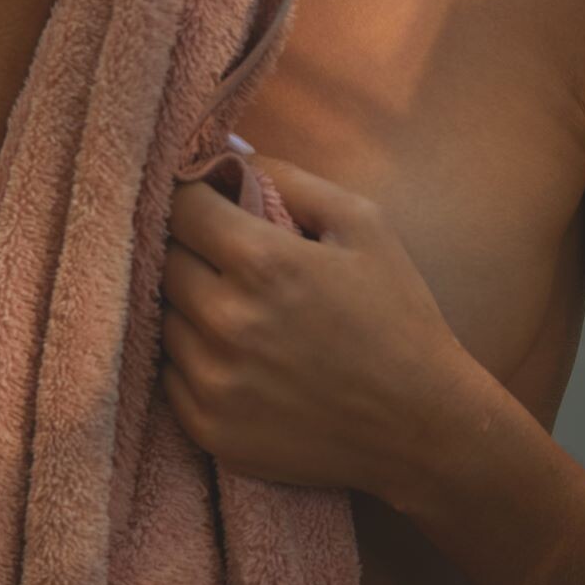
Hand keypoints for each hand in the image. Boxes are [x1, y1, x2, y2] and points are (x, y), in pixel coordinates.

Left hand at [158, 153, 466, 502]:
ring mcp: (213, 382)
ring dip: (190, 308)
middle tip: (232, 262)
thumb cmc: (399, 316)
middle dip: (191, 251)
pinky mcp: (208, 428)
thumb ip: (289, 178)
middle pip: (164, 262)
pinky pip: (169, 375)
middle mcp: (227, 322)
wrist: (420, 426)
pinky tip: (242, 360)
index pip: (182, 207)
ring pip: (163, 319)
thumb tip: (227, 156)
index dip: (196, 198)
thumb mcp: (364, 224)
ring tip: (242, 313)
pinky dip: (194, 360)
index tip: (212, 205)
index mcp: (264, 263)